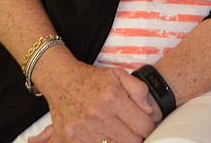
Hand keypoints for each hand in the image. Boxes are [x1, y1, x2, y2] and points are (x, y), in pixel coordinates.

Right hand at [29, 59, 157, 142]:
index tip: (146, 126)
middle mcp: (99, 115)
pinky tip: (103, 135)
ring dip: (119, 140)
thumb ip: (139, 90)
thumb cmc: (91, 78)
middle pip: (131, 141)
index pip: (143, 127)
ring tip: (117, 131)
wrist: (60, 80)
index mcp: (113, 98)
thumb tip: (150, 112)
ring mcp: (84, 129)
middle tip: (133, 130)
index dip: (149, 128)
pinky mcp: (71, 139)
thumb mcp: (119, 74)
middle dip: (136, 137)